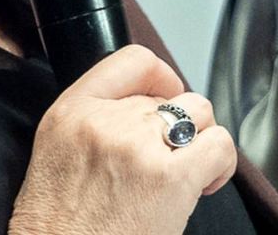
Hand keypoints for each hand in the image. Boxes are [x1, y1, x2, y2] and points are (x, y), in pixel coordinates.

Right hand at [9, 44, 238, 234]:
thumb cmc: (60, 225)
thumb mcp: (57, 152)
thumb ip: (97, 118)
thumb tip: (148, 104)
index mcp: (71, 111)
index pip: (133, 60)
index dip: (161, 76)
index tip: (166, 94)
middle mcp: (105, 122)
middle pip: (170, 96)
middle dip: (174, 127)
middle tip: (164, 161)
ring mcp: (139, 147)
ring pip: (200, 113)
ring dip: (199, 140)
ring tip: (186, 171)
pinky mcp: (170, 178)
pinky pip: (219, 145)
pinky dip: (221, 164)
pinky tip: (205, 184)